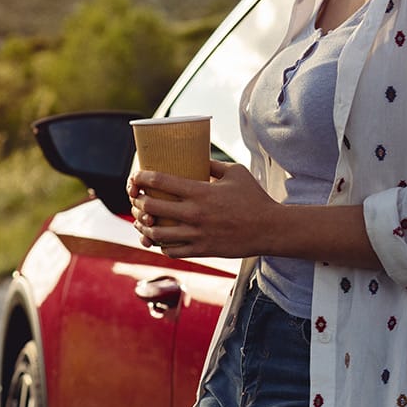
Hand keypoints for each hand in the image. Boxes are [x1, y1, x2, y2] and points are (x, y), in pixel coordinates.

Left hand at [126, 161, 280, 258]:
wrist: (270, 229)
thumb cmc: (254, 198)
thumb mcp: (236, 173)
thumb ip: (212, 164)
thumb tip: (195, 156)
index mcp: (201, 192)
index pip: (161, 182)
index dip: (142, 177)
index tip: (136, 176)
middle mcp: (195, 214)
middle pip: (151, 208)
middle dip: (138, 202)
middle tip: (137, 199)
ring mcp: (197, 235)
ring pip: (156, 234)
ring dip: (144, 227)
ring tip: (142, 221)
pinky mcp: (202, 250)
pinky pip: (171, 251)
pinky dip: (161, 245)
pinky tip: (160, 239)